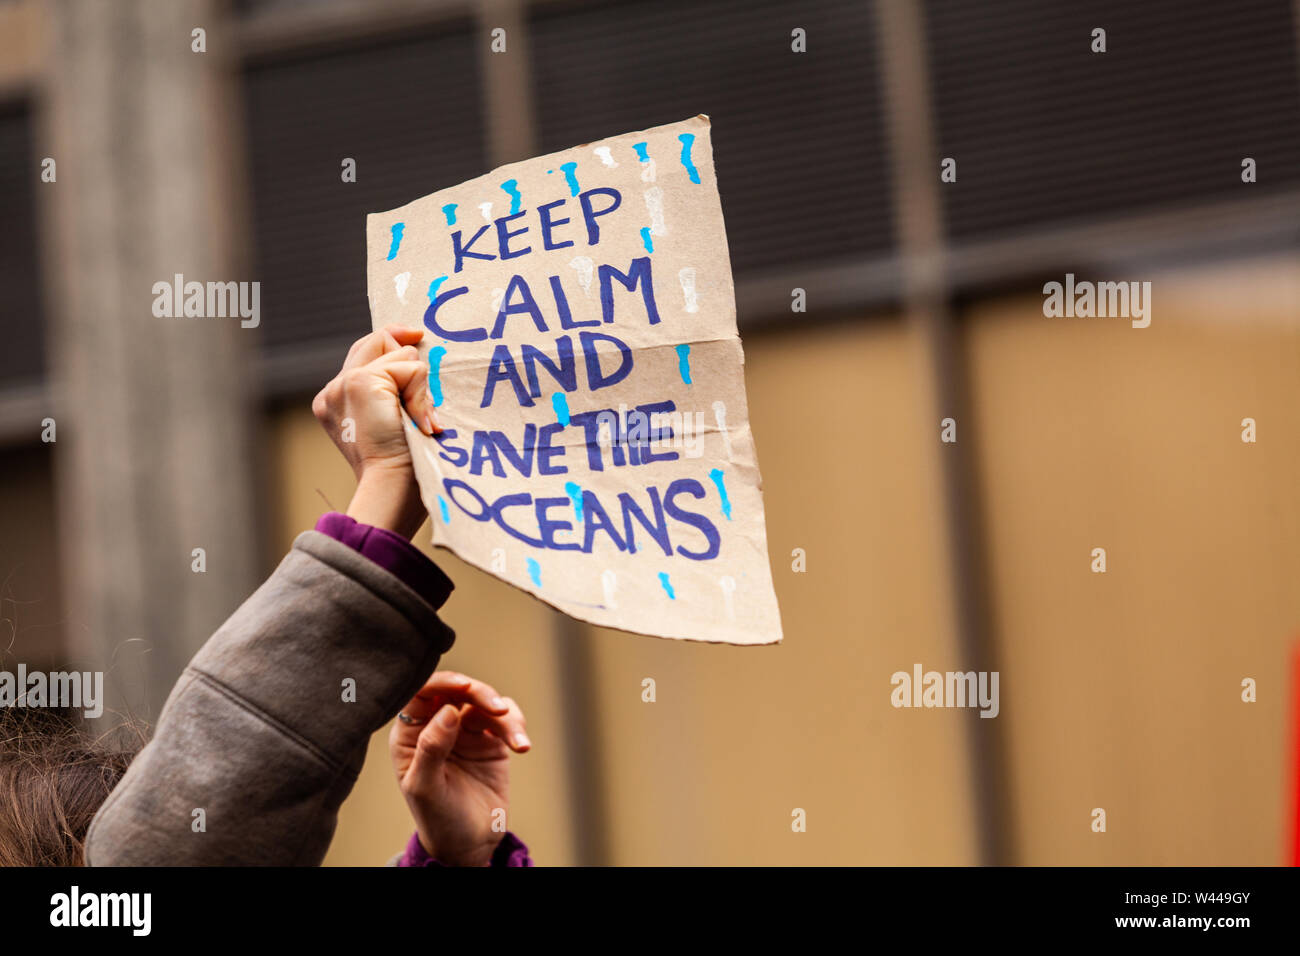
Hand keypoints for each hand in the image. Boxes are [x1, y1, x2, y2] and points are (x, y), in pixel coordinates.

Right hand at [311, 325, 437, 537]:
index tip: (416, 336)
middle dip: (408, 357)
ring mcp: (344, 384)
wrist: (392, 488)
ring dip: (418, 386)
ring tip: (419, 421)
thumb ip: (395, 393)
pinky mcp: (361, 382)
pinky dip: (422, 393)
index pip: (366, 352)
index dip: (393, 343)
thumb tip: (418, 356)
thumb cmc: (403, 467)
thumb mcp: (395, 423)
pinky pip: (409, 366)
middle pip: (376, 340)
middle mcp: (333, 391)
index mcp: (336, 402)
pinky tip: (419, 421)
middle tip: (425, 394)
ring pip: (397, 353)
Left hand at [389, 671, 530, 866]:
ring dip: (505, 717)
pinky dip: (516, 726)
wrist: (470, 845)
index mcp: (411, 734)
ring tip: (518, 743)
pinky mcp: (491, 740)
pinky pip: (505, 718)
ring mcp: (465, 732)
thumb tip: (447, 711)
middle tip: (498, 710)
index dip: (443, 682)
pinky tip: (521, 746)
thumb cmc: (438, 819)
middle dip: (481, 694)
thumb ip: (431, 748)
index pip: (422, 693)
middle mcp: (437, 727)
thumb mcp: (426, 788)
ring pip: (486, 703)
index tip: (465, 686)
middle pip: (458, 690)